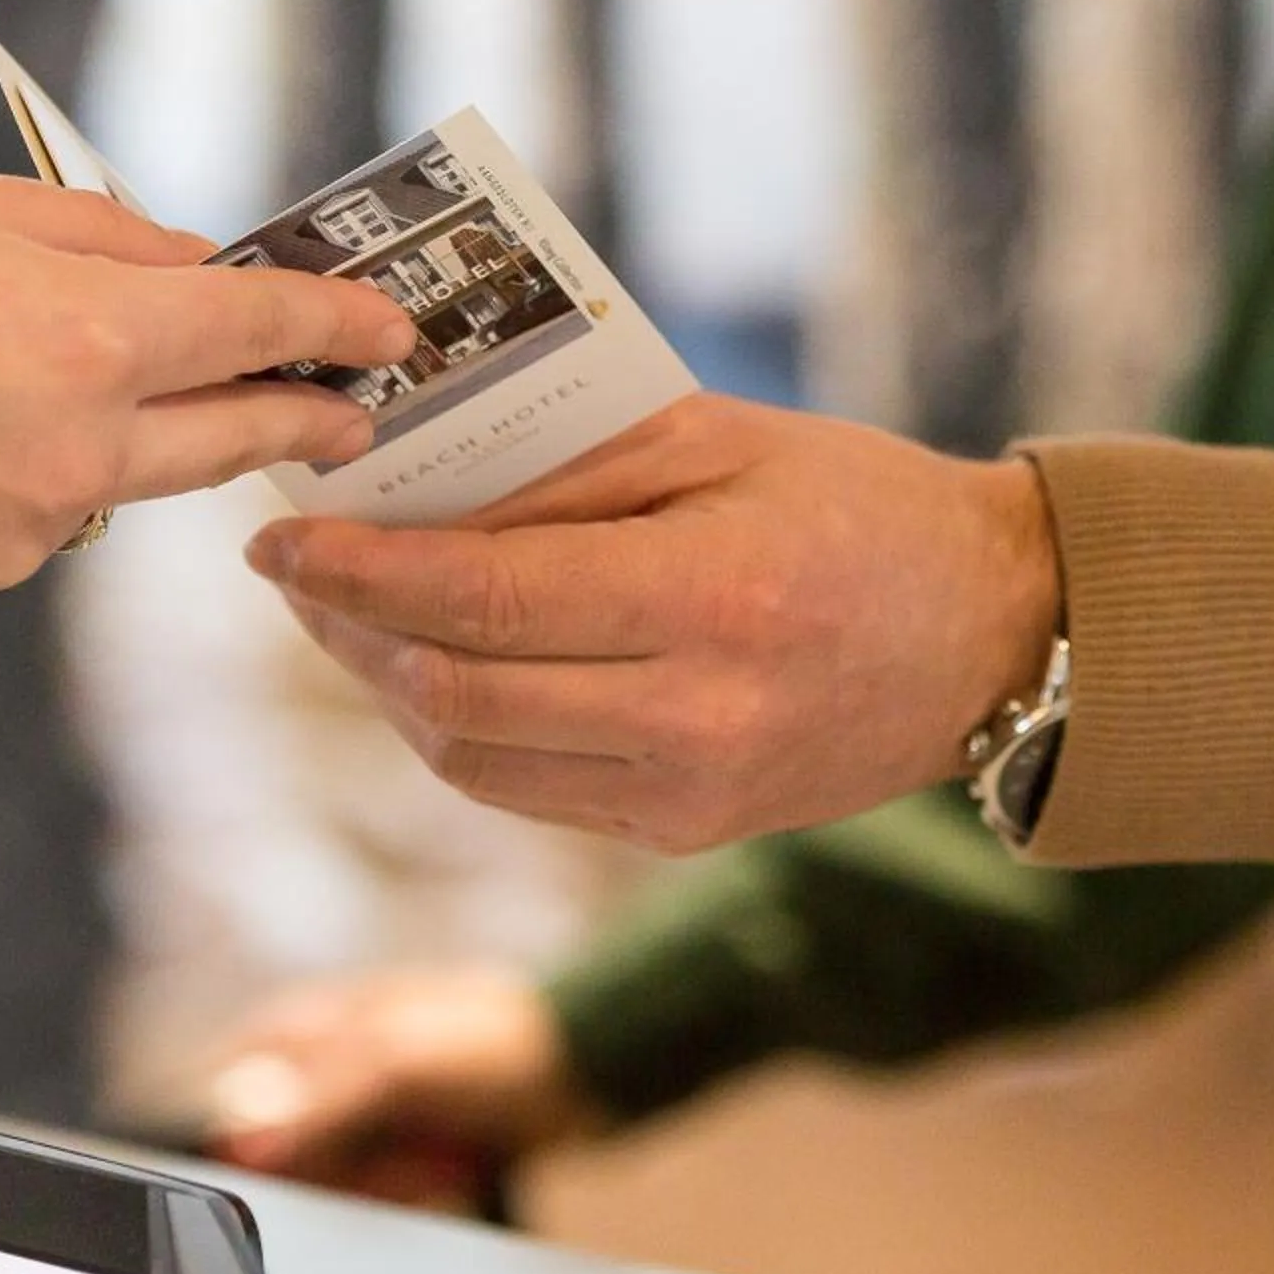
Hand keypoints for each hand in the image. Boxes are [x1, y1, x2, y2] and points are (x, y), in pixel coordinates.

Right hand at [0, 166, 414, 602]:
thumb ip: (102, 242)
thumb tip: (189, 270)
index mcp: (93, 336)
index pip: (258, 327)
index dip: (336, 324)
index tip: (393, 332)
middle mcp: (83, 447)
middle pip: (232, 435)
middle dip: (303, 420)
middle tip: (352, 415)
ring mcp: (28, 525)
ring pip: (124, 477)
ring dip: (140, 435)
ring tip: (91, 383)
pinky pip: (33, 514)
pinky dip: (26, 470)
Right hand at [204, 965, 598, 1205]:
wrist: (581, 1070)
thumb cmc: (493, 1043)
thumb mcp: (396, 1065)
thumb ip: (316, 1100)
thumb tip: (243, 1136)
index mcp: (312, 1023)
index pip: (234, 1083)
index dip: (256, 1131)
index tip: (289, 1152)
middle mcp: (330, 1063)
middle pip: (284, 1145)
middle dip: (340, 1163)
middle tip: (391, 1149)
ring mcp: (367, 1106)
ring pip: (332, 1174)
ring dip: (383, 1178)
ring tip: (431, 1152)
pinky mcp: (400, 1142)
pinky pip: (374, 1187)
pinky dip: (407, 1186)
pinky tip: (442, 1166)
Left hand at [243, 393, 1063, 852]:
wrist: (991, 637)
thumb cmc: (859, 508)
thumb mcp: (724, 439)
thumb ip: (570, 464)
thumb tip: (417, 481)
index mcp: (710, 601)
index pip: (481, 602)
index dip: (360, 575)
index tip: (282, 538)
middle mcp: (693, 719)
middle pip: (454, 693)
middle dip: (349, 631)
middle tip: (295, 571)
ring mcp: (687, 796)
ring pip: (473, 758)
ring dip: (389, 688)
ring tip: (350, 616)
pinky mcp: (682, 833)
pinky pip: (527, 788)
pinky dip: (459, 728)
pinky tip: (437, 664)